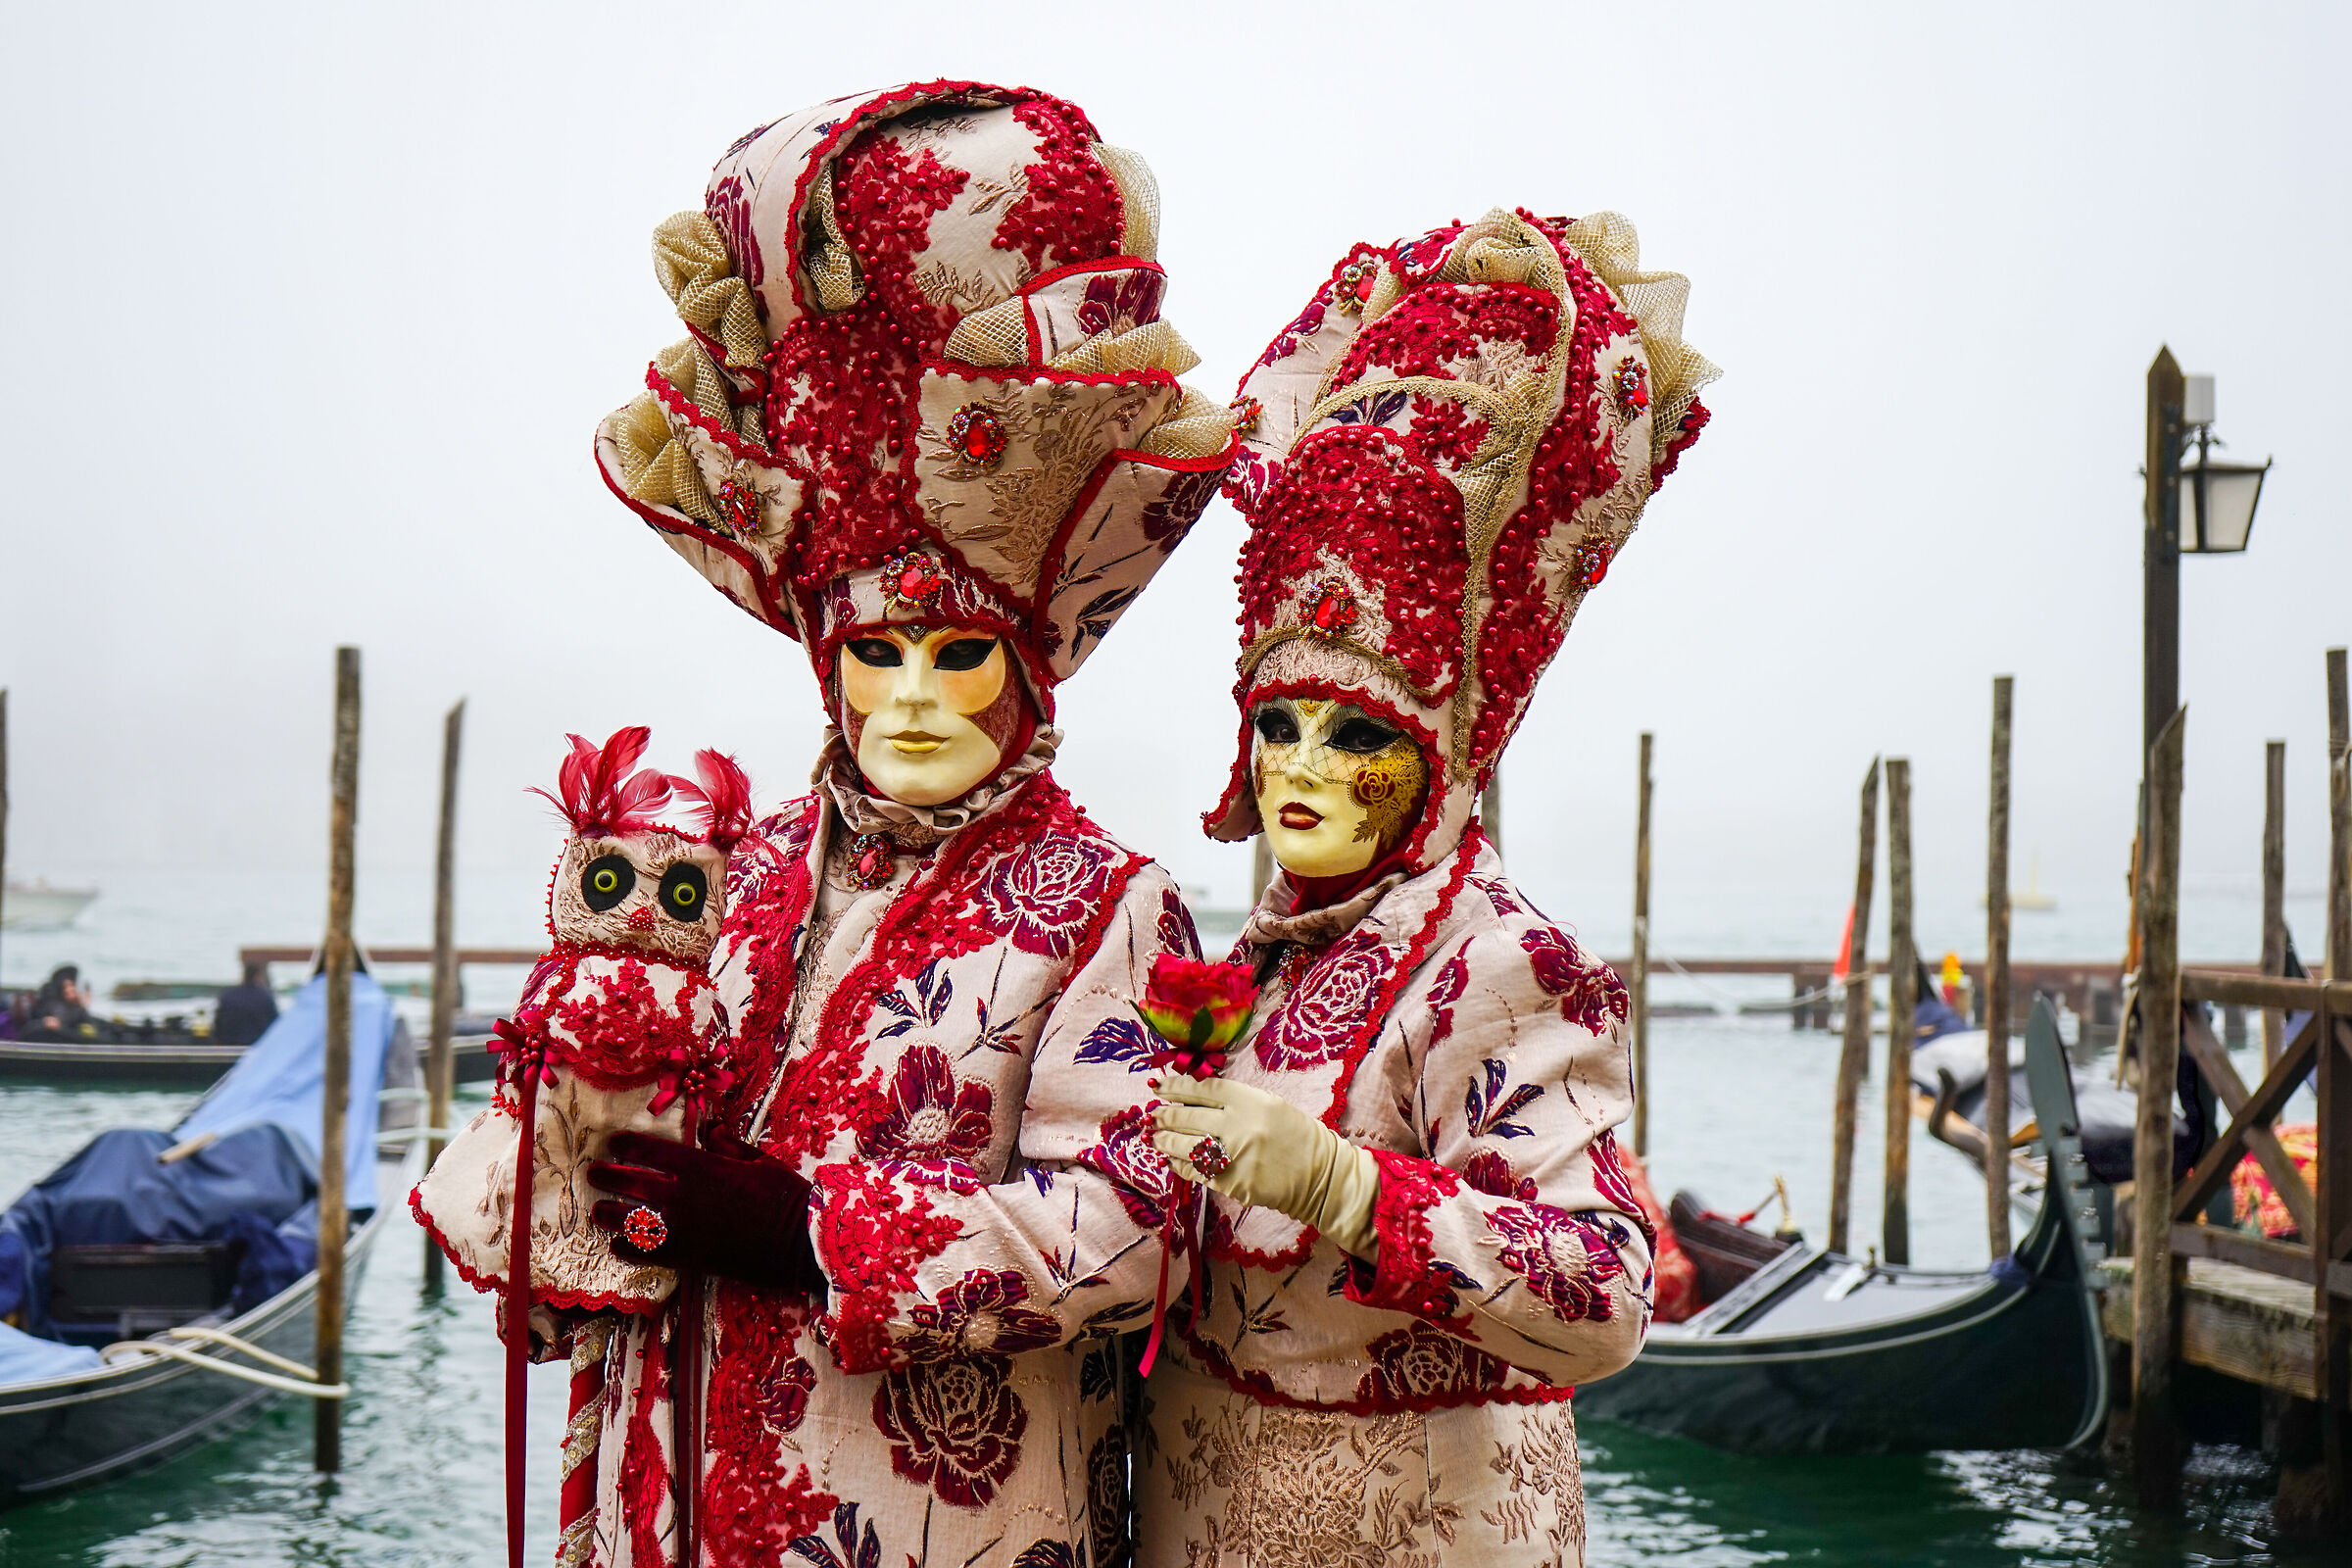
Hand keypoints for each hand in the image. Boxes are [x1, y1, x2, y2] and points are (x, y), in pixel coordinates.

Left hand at [588, 1129, 825, 1294]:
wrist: (796, 1241)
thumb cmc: (784, 1196)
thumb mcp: (759, 1161)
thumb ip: (730, 1145)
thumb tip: (713, 1130)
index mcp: (699, 1165)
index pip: (647, 1149)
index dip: (624, 1145)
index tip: (614, 1144)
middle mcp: (681, 1194)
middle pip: (627, 1181)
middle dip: (605, 1176)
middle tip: (594, 1174)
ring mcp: (679, 1227)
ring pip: (625, 1218)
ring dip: (607, 1213)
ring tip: (599, 1210)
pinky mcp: (683, 1256)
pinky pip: (639, 1252)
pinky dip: (624, 1247)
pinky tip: (619, 1244)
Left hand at [1149, 1076, 1381, 1258]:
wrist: (1321, 1175)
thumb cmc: (1297, 1136)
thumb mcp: (1270, 1106)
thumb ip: (1235, 1101)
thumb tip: (1193, 1098)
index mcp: (1250, 1101)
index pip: (1202, 1089)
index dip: (1175, 1086)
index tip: (1158, 1086)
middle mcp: (1239, 1126)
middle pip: (1187, 1117)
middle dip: (1164, 1116)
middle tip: (1152, 1115)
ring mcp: (1233, 1157)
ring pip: (1185, 1146)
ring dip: (1165, 1141)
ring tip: (1156, 1137)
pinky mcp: (1231, 1184)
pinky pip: (1195, 1172)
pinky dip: (1179, 1165)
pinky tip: (1172, 1159)